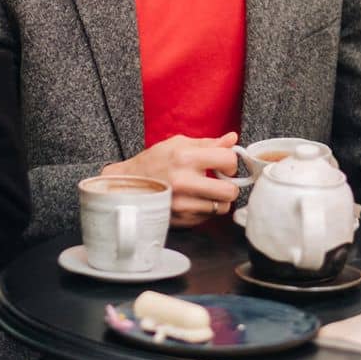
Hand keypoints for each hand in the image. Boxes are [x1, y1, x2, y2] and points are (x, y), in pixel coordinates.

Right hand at [103, 132, 240, 226]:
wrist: (127, 185)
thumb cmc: (153, 162)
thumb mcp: (178, 144)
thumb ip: (208, 143)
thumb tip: (233, 139)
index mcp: (185, 158)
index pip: (228, 160)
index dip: (231, 161)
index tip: (224, 163)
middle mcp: (184, 183)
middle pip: (230, 191)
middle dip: (230, 185)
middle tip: (221, 180)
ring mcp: (182, 205)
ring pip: (222, 207)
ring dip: (218, 199)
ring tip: (206, 190)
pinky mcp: (181, 220)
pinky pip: (208, 217)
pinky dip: (205, 209)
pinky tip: (194, 199)